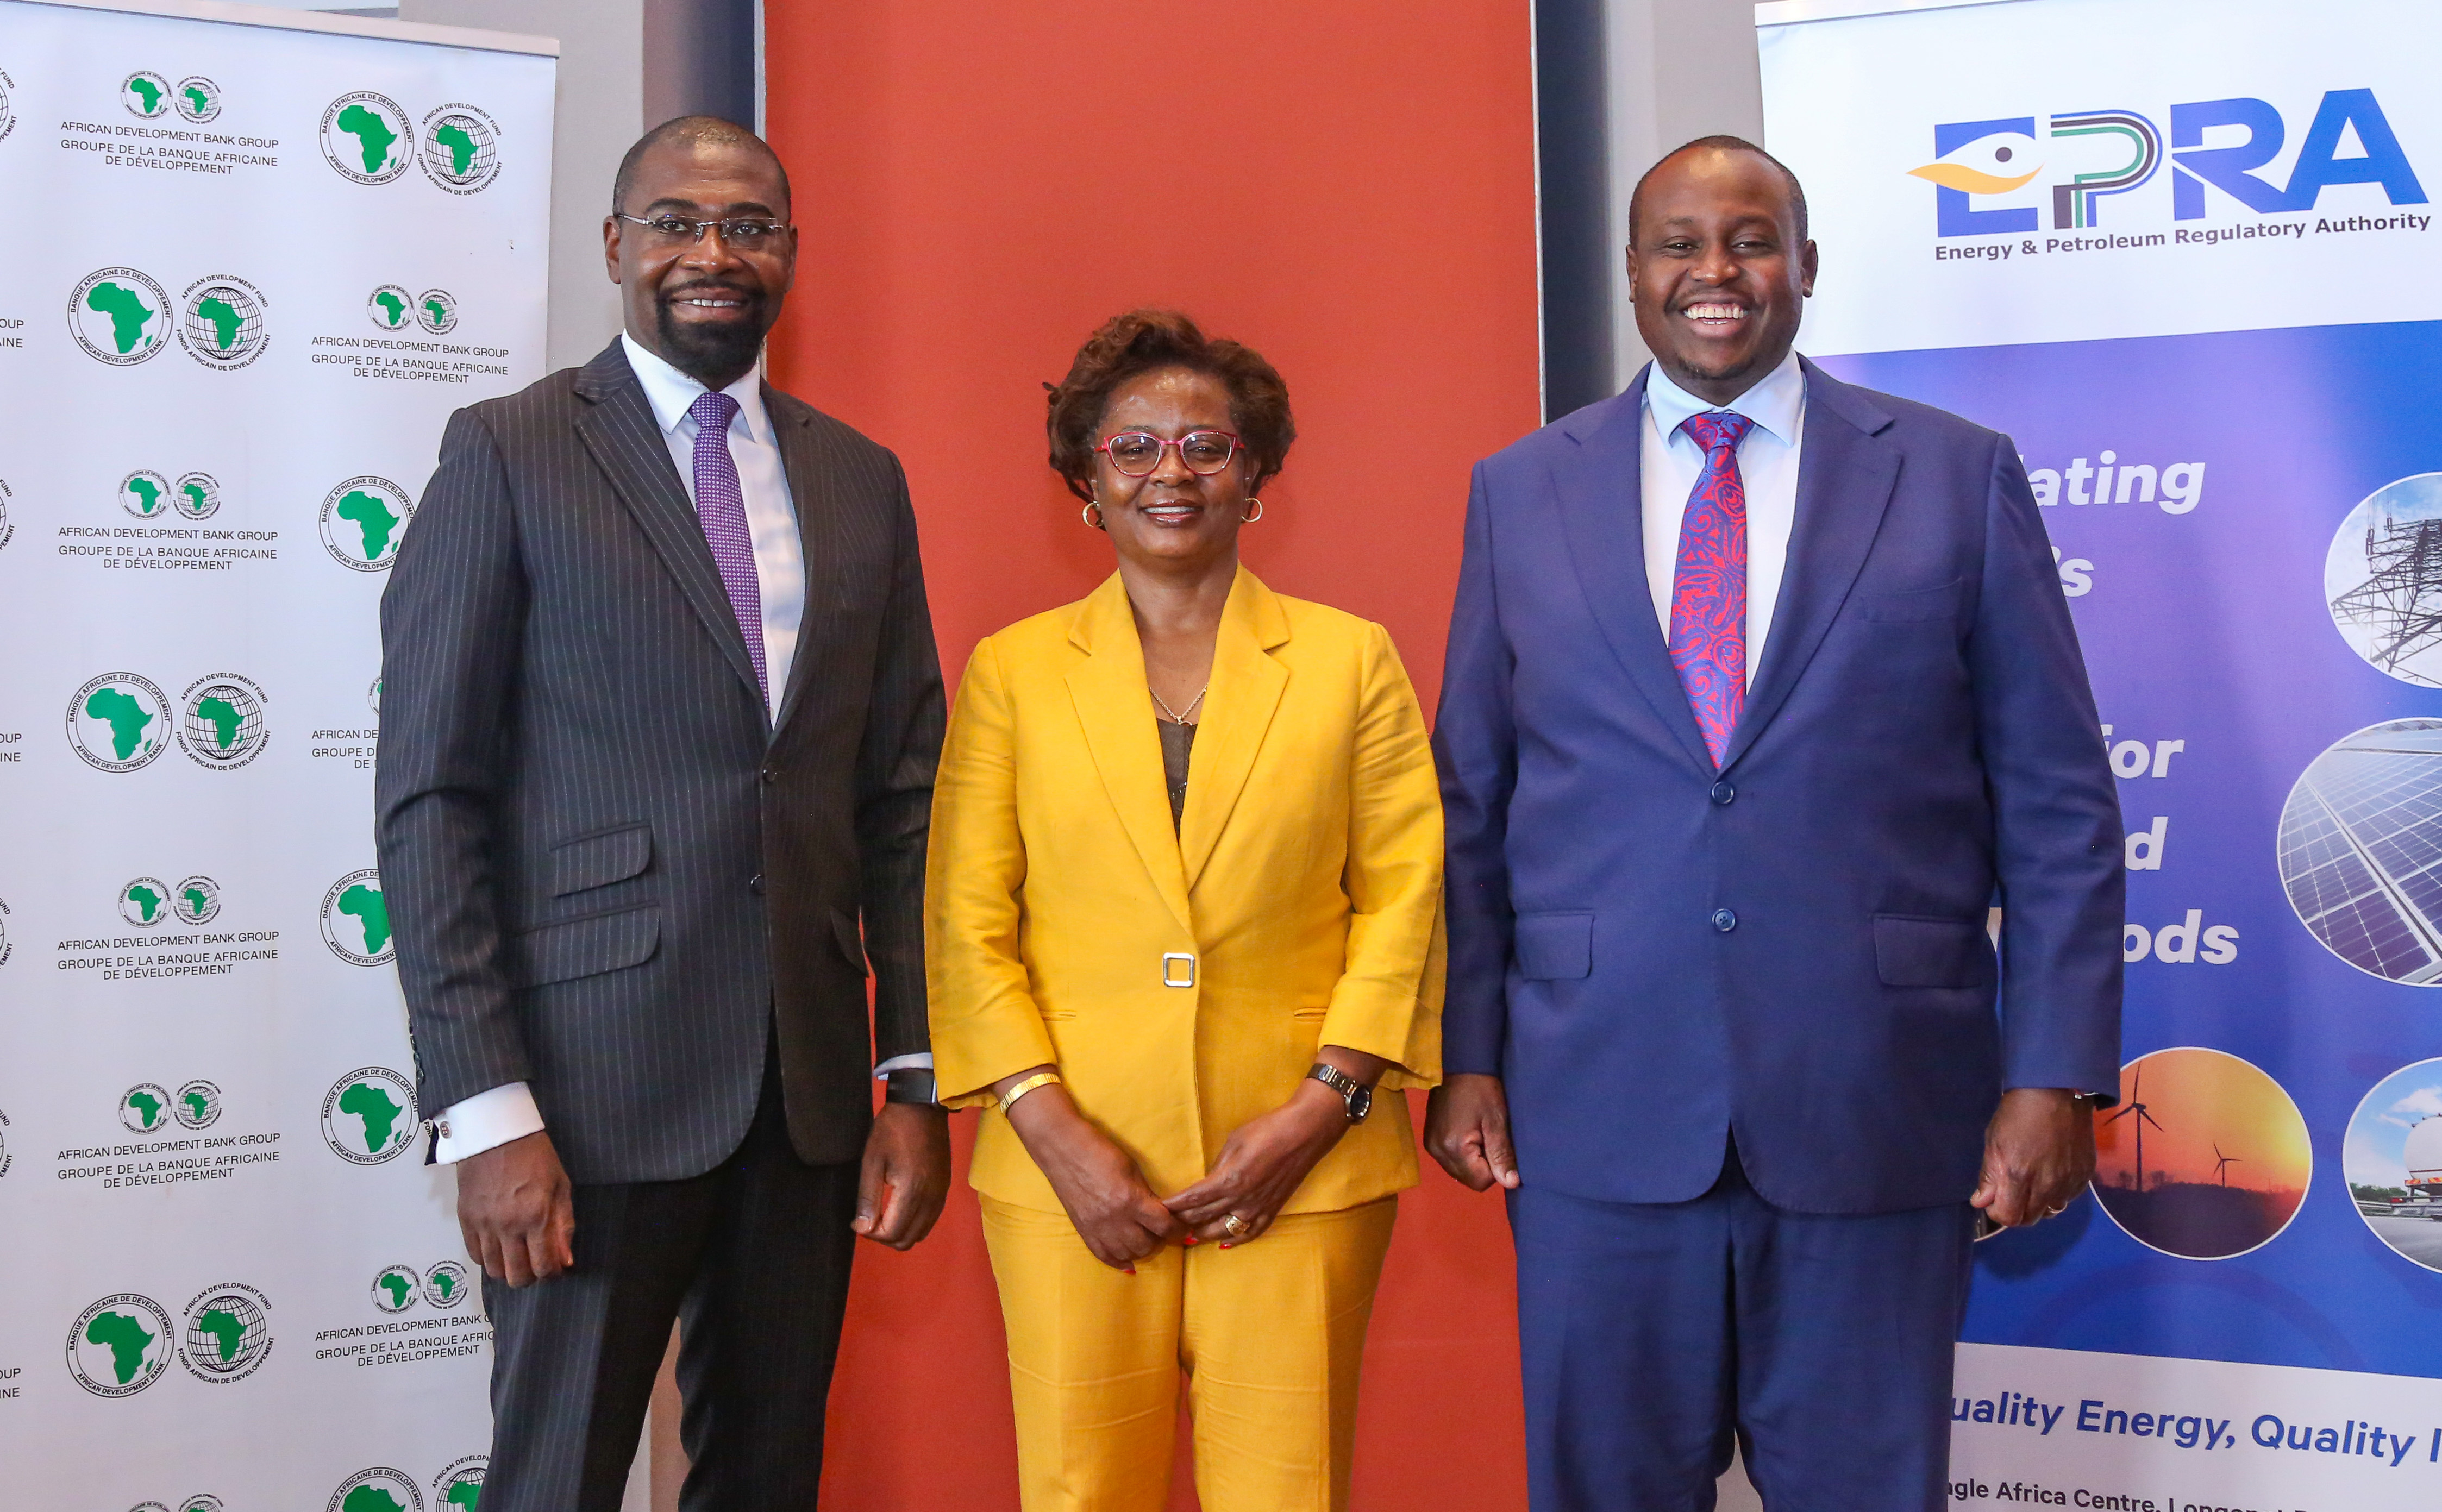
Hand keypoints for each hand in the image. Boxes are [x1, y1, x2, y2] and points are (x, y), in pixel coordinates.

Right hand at [456, 1129, 574, 1286]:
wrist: (496, 1133)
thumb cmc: (534, 1155)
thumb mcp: (560, 1186)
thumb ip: (563, 1226)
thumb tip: (566, 1260)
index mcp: (536, 1216)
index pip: (544, 1267)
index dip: (552, 1273)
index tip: (555, 1267)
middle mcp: (508, 1225)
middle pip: (517, 1276)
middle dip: (530, 1277)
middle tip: (536, 1264)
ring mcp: (484, 1224)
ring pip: (493, 1270)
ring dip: (508, 1270)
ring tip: (517, 1257)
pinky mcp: (466, 1219)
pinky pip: (474, 1255)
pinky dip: (487, 1258)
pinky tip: (499, 1247)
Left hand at [853, 1102, 950, 1249]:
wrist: (922, 1106)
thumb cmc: (892, 1130)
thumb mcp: (872, 1162)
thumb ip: (868, 1198)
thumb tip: (863, 1229)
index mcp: (911, 1192)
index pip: (892, 1233)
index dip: (870, 1234)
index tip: (857, 1222)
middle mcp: (931, 1199)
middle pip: (907, 1239)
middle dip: (884, 1236)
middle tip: (868, 1220)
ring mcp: (941, 1194)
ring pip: (921, 1233)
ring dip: (900, 1232)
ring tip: (882, 1215)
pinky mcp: (945, 1188)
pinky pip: (930, 1219)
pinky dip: (914, 1223)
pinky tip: (899, 1208)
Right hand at [1002, 1079, 1180, 1268]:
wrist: (1063, 1149)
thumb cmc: (1101, 1152)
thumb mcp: (1132, 1169)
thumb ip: (1147, 1194)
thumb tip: (1162, 1213)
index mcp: (1131, 1200)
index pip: (1164, 1226)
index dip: (1179, 1230)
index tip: (1184, 1229)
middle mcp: (1115, 1219)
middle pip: (1147, 1245)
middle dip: (1159, 1239)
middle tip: (1161, 1229)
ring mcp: (1097, 1228)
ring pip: (1128, 1254)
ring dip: (1140, 1249)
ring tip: (1144, 1238)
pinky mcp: (1083, 1231)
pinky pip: (1105, 1256)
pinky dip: (1119, 1261)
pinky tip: (1128, 1262)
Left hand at [1164, 1082, 1351, 1243]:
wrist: (1304, 1133)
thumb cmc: (1267, 1130)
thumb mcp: (1234, 1142)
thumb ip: (1218, 1166)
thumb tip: (1208, 1181)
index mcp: (1229, 1180)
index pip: (1193, 1199)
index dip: (1173, 1205)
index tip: (1159, 1208)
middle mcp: (1241, 1199)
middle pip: (1203, 1217)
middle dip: (1182, 1221)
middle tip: (1166, 1224)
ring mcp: (1258, 1208)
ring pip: (1223, 1231)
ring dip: (1203, 1234)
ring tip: (1188, 1236)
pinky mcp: (1272, 1210)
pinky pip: (1250, 1232)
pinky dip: (1234, 1240)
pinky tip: (1223, 1243)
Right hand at [1425, 1072, 1519, 1190]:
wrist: (1459, 1064)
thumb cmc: (1482, 1090)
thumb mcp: (1497, 1121)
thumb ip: (1502, 1155)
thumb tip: (1511, 1183)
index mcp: (1454, 1148)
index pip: (1480, 1181)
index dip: (1495, 1168)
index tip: (1497, 1144)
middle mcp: (1438, 1152)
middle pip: (1468, 1179)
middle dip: (1483, 1166)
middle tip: (1489, 1138)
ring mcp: (1431, 1146)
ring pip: (1458, 1172)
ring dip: (1472, 1161)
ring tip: (1478, 1134)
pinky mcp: (1429, 1140)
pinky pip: (1449, 1161)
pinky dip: (1461, 1154)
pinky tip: (1467, 1134)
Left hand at [1971, 1087, 2094, 1226]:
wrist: (2056, 1092)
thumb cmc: (2017, 1114)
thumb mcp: (1993, 1141)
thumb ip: (1989, 1176)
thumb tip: (1981, 1203)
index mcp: (2018, 1175)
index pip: (2009, 1217)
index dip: (1998, 1213)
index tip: (1995, 1201)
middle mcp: (2046, 1185)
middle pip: (2031, 1219)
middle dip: (2017, 1211)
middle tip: (2012, 1194)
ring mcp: (2069, 1182)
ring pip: (2051, 1210)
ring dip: (2039, 1204)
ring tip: (2033, 1184)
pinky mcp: (2085, 1175)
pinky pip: (2069, 1197)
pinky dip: (2058, 1193)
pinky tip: (2052, 1175)